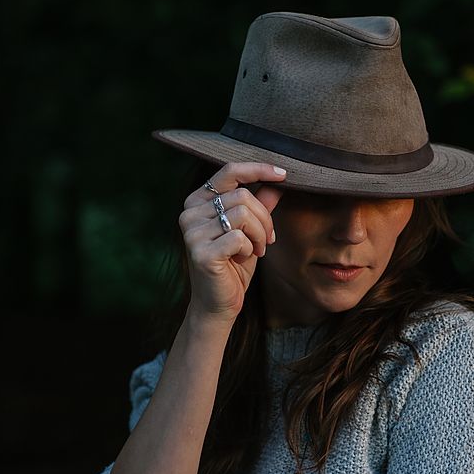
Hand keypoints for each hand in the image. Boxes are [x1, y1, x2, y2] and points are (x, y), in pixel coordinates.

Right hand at [178, 162, 285, 321]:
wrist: (219, 304)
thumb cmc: (234, 264)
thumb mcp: (251, 230)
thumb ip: (260, 205)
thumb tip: (278, 181)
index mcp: (198, 201)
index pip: (229, 171)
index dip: (258, 169)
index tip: (284, 173)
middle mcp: (190, 213)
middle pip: (243, 196)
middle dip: (265, 219)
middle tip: (267, 240)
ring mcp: (192, 232)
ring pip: (244, 215)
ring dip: (259, 235)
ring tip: (256, 250)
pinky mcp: (200, 252)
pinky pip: (239, 237)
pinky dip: (250, 248)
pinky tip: (243, 259)